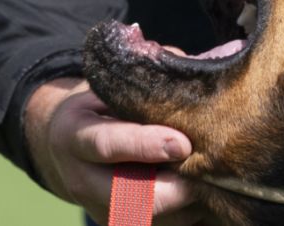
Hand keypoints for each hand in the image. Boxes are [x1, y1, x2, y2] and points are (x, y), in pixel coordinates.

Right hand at [25, 78, 202, 225]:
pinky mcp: (119, 224)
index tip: (183, 143)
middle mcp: (82, 180)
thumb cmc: (100, 108)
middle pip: (133, 196)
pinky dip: (190, 213)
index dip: (146, 145)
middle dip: (177, 187)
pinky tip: (212, 193)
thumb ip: (148, 83)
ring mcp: (99, 209)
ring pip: (153, 219)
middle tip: (213, 168)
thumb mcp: (110, 88)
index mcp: (75, 135)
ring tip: (218, 178)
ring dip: (189, 204)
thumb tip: (195, 73)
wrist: (64, 149)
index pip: (108, 144)